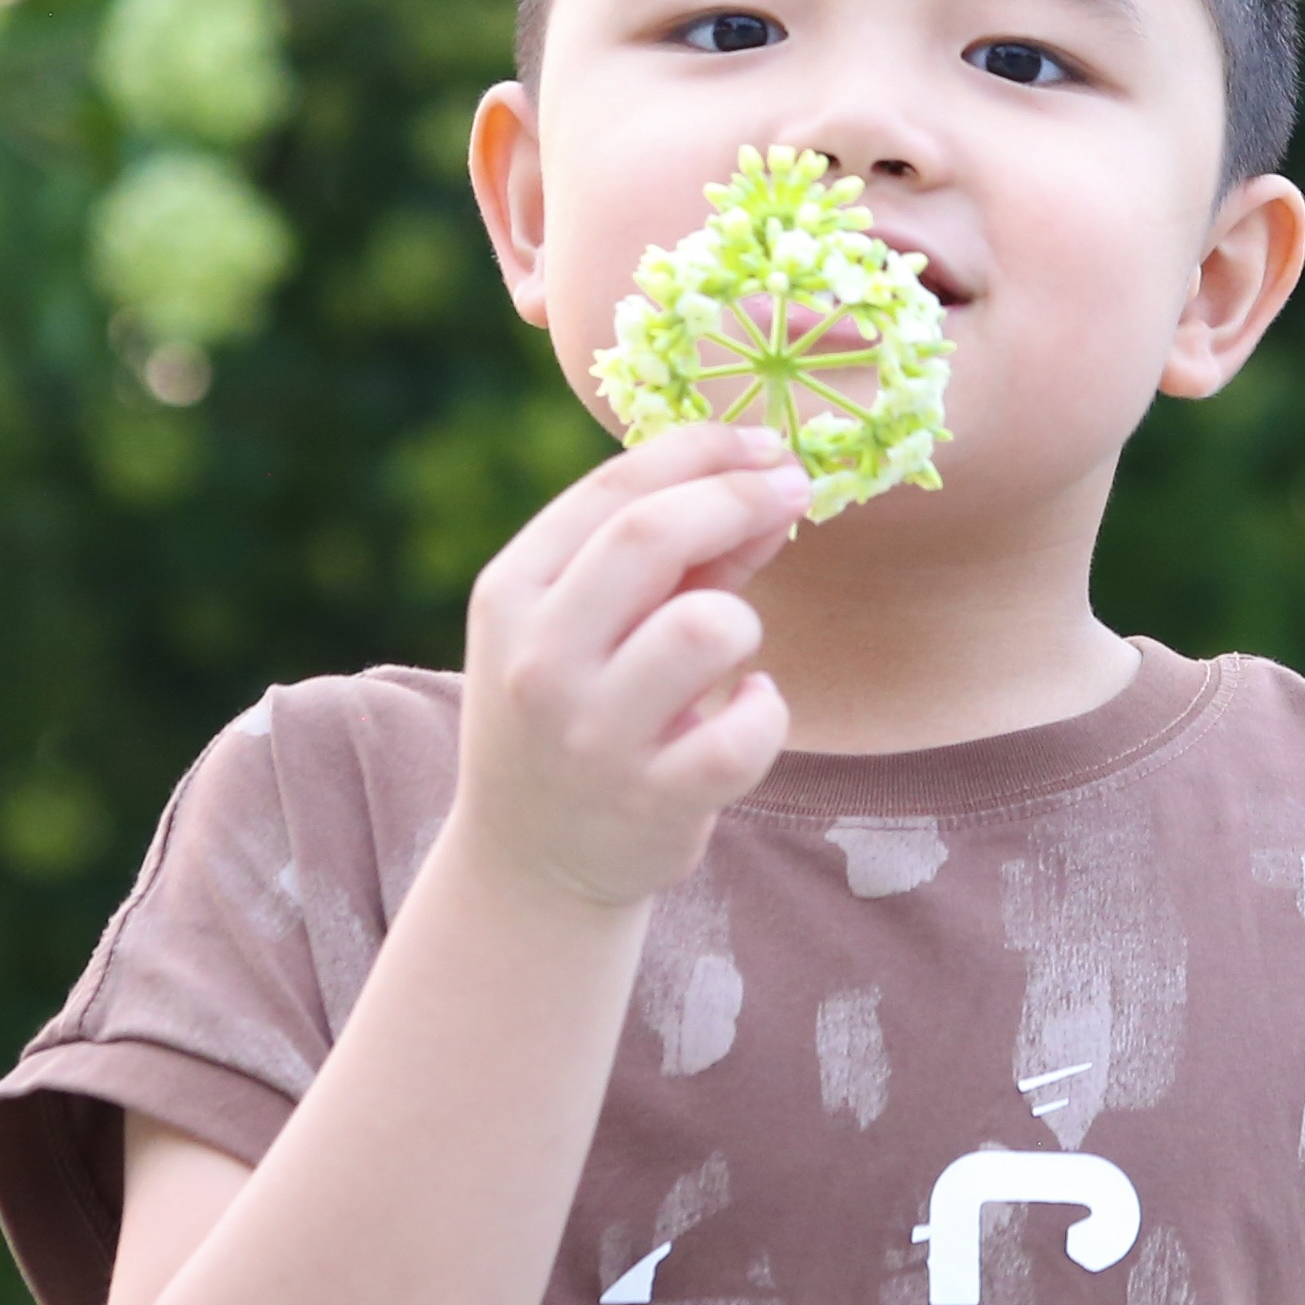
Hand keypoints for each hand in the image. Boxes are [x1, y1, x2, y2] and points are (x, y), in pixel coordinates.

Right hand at [447, 424, 808, 908]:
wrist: (531, 859)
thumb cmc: (575, 709)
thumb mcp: (589, 623)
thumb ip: (676, 554)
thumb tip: (771, 481)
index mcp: (510, 593)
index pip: (611, 489)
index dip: (701, 452)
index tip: (765, 444)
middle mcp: (540, 661)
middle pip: (650, 535)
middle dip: (737, 498)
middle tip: (793, 490)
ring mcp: (592, 736)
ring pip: (706, 626)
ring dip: (743, 620)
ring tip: (731, 647)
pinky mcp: (651, 802)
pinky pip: (746, 731)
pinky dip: (766, 711)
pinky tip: (747, 713)